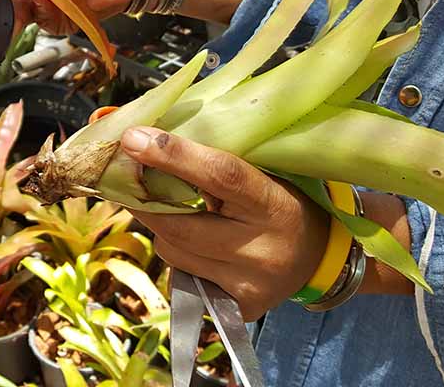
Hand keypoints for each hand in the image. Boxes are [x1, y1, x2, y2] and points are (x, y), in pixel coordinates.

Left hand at [119, 126, 328, 320]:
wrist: (317, 256)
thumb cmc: (278, 199)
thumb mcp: (260, 173)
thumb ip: (211, 156)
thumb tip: (140, 134)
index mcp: (273, 204)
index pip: (221, 175)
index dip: (173, 155)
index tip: (133, 139)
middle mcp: (262, 249)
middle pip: (180, 225)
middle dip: (143, 200)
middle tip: (126, 178)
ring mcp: (249, 284)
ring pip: (173, 253)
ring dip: (162, 229)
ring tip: (179, 215)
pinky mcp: (238, 309)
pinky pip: (182, 278)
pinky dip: (178, 257)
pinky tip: (195, 247)